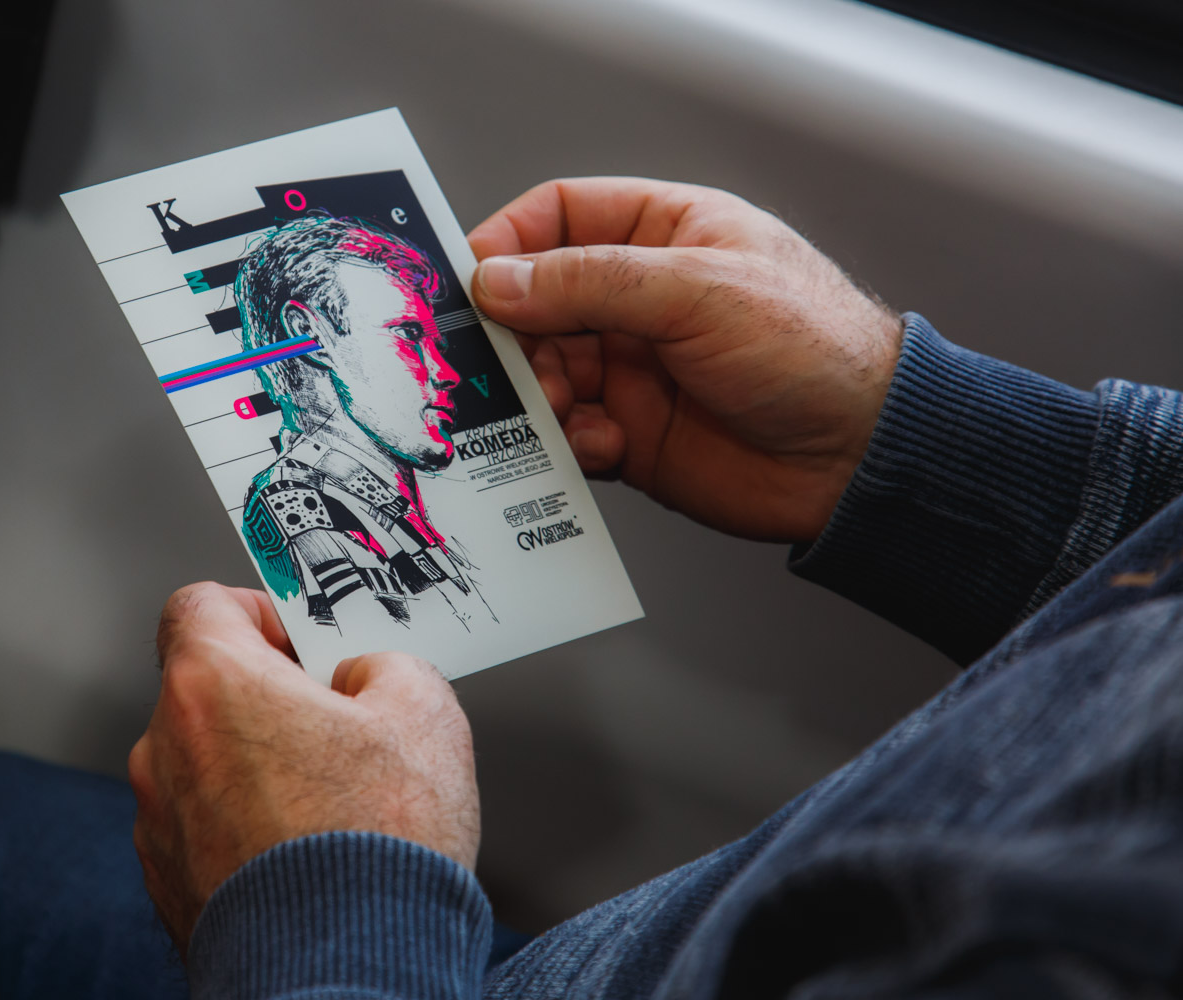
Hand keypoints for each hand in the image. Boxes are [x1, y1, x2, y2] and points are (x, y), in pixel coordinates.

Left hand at [127, 583, 479, 949]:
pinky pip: (207, 830)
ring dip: (259, 770)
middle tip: (340, 727)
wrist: (347, 975)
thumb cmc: (377, 846)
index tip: (299, 640)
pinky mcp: (169, 888)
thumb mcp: (425, 713)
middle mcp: (166, 750)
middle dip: (271, 700)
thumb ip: (388, 667)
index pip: (201, 607)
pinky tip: (310, 855)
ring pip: (208, 765)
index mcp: (212, 686)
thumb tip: (368, 680)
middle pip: (210, 691)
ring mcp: (159, 824)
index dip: (257, 612)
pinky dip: (248, 831)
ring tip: (333, 805)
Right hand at [468, 177, 903, 542]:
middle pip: (535, 302)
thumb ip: (591, 281)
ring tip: (565, 411)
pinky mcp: (631, 432)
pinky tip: (606, 446)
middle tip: (509, 363)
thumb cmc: (816, 349)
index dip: (508, 242)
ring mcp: (632, 367)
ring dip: (538, 395)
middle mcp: (639, 299)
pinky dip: (570, 442)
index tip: (470, 277)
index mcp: (663, 234)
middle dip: (514, 335)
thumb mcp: (700, 290)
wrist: (860, 457)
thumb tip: (498, 279)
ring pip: (542, 372)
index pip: (559, 217)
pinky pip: (567, 434)